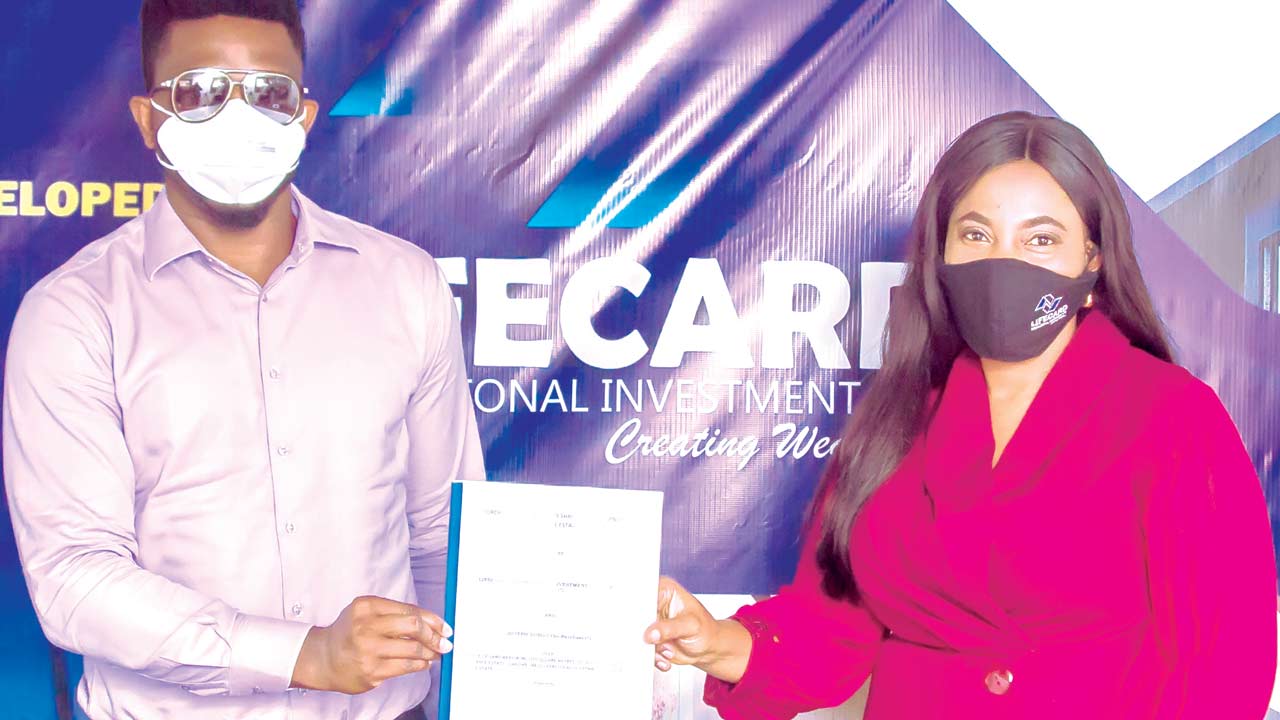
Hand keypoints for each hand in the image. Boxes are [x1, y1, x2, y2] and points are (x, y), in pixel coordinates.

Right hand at [291, 595, 452, 694]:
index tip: (444, 627)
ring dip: (430, 652)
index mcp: (367, 606)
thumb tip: (432, 622)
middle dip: (434, 636)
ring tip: (436, 654)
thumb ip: (395, 614)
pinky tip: (423, 663)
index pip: (409, 610)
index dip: (432, 619)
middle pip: (413, 627)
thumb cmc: (350, 633)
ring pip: (412, 649)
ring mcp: (368, 650)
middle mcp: (366, 626)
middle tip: (444, 643)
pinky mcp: (371, 671)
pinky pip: (405, 667)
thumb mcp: (366, 613)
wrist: (323, 659)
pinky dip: (419, 665)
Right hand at [643, 577, 722, 671]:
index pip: (644, 595)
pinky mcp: (649, 637)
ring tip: (669, 650)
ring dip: (651, 647)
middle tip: (656, 641)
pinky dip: (653, 656)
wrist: (709, 647)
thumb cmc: (705, 630)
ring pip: (637, 635)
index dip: (639, 609)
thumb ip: (670, 628)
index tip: (642, 624)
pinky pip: (642, 648)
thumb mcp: (690, 625)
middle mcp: (655, 605)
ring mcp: (651, 622)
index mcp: (665, 590)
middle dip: (645, 632)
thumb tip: (651, 633)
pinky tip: (667, 655)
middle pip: (636, 616)